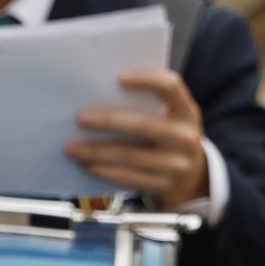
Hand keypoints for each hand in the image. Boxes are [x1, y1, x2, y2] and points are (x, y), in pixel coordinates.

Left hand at [67, 68, 208, 210]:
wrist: (192, 182)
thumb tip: (101, 97)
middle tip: (81, 118)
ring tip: (72, 148)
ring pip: (131, 157)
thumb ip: (147, 107)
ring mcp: (176, 166)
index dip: (146, 80)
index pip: (171, 87)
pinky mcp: (163, 187)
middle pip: (144, 125)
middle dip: (109, 120)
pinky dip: (104, 171)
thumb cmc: (170, 142)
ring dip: (97, 152)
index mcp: (187, 112)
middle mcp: (185, 138)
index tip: (119, 78)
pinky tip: (86, 165)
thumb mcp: (171, 121)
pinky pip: (129, 179)